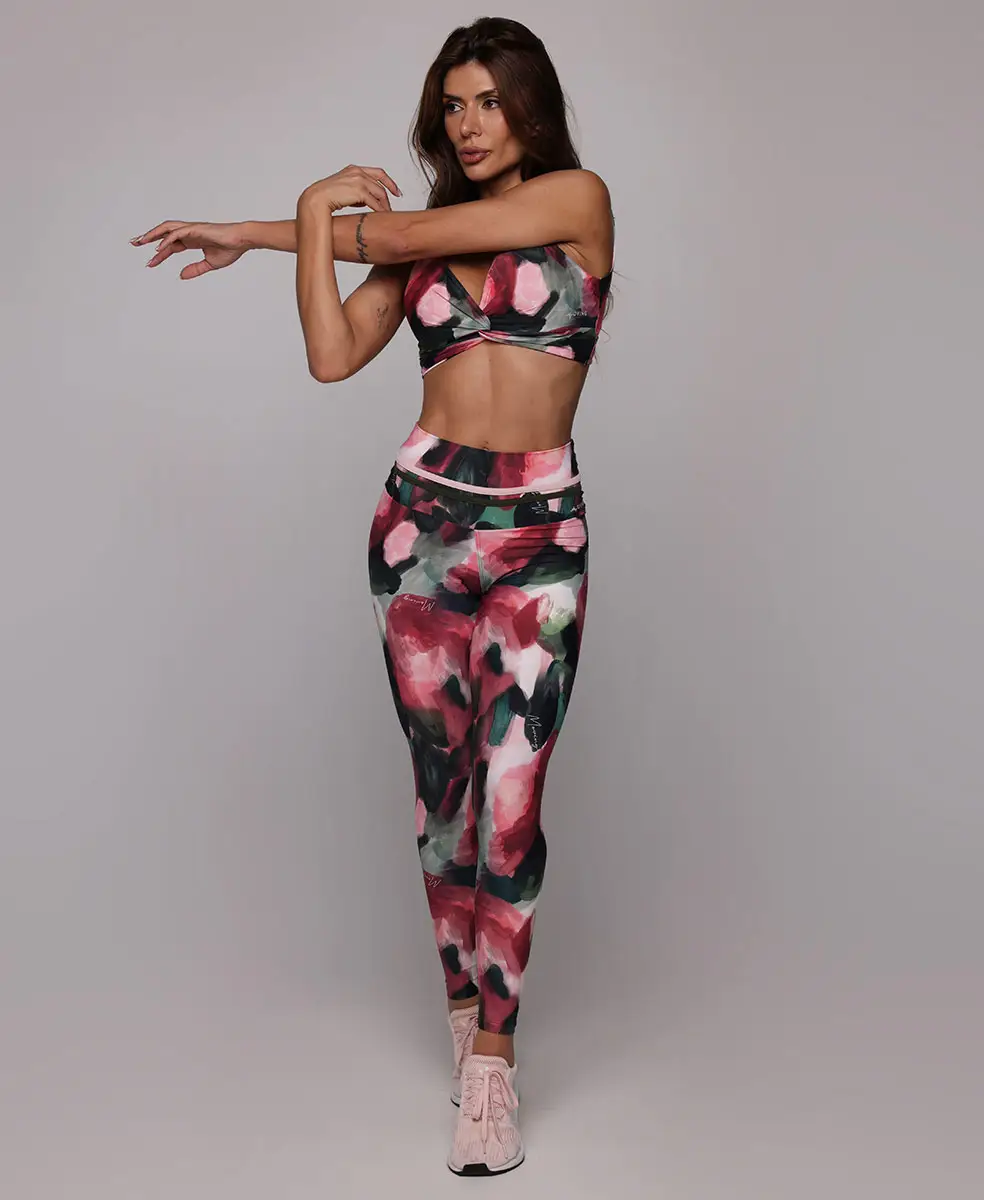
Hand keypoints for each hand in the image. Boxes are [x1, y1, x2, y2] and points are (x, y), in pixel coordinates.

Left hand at [129, 221, 248, 278]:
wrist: (242, 241)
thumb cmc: (230, 249)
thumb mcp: (209, 264)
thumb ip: (195, 269)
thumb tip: (181, 276)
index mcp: (192, 240)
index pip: (170, 246)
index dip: (159, 255)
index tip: (149, 263)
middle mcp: (188, 233)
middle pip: (163, 233)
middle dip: (148, 238)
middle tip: (134, 243)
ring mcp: (191, 229)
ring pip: (166, 229)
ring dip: (152, 234)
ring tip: (140, 241)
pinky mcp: (195, 229)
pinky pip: (177, 234)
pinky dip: (166, 240)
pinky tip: (158, 248)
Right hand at [298, 164, 401, 214]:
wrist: (316, 200)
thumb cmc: (325, 197)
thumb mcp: (342, 188)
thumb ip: (355, 191)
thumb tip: (366, 200)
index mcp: (353, 169)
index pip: (377, 172)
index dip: (389, 181)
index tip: (395, 190)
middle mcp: (357, 172)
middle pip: (381, 183)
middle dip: (390, 194)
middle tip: (395, 203)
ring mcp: (359, 180)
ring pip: (380, 193)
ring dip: (385, 204)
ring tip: (387, 213)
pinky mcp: (359, 191)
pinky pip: (375, 202)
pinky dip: (380, 210)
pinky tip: (383, 215)